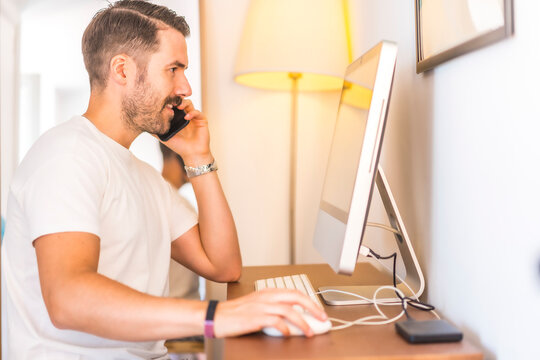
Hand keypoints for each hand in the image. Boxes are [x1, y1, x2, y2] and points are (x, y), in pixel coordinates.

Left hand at [160, 99, 211, 165]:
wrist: (192, 154)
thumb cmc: (179, 146)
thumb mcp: (164, 137)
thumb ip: (155, 130)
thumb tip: (143, 124)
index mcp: (177, 117)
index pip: (172, 105)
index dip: (168, 102)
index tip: (162, 102)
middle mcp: (185, 115)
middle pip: (181, 101)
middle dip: (176, 100)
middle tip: (170, 102)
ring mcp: (194, 117)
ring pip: (189, 103)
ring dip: (184, 103)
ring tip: (178, 107)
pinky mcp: (202, 120)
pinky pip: (198, 112)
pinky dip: (192, 113)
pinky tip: (186, 117)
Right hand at [213, 289, 327, 337]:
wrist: (216, 316)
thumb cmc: (235, 313)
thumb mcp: (257, 305)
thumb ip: (274, 308)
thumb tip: (294, 317)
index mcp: (268, 292)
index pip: (294, 291)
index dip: (310, 301)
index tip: (319, 310)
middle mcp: (266, 296)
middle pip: (296, 297)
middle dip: (312, 307)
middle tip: (322, 318)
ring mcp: (261, 306)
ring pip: (289, 310)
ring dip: (303, 322)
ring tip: (309, 331)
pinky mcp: (255, 318)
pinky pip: (276, 321)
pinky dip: (285, 328)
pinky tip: (288, 334)